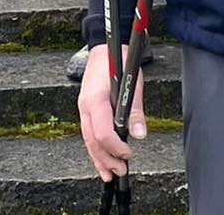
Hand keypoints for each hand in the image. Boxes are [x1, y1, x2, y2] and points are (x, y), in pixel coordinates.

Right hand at [78, 44, 145, 182]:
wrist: (104, 47)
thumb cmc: (119, 61)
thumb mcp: (133, 84)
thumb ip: (135, 111)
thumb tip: (140, 135)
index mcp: (96, 99)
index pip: (102, 132)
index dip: (115, 147)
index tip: (128, 154)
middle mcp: (86, 105)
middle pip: (92, 140)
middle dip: (106, 159)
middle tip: (121, 172)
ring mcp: (83, 107)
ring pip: (88, 139)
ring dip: (98, 158)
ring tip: (109, 175)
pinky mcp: (86, 108)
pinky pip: (88, 133)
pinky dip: (94, 148)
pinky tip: (101, 160)